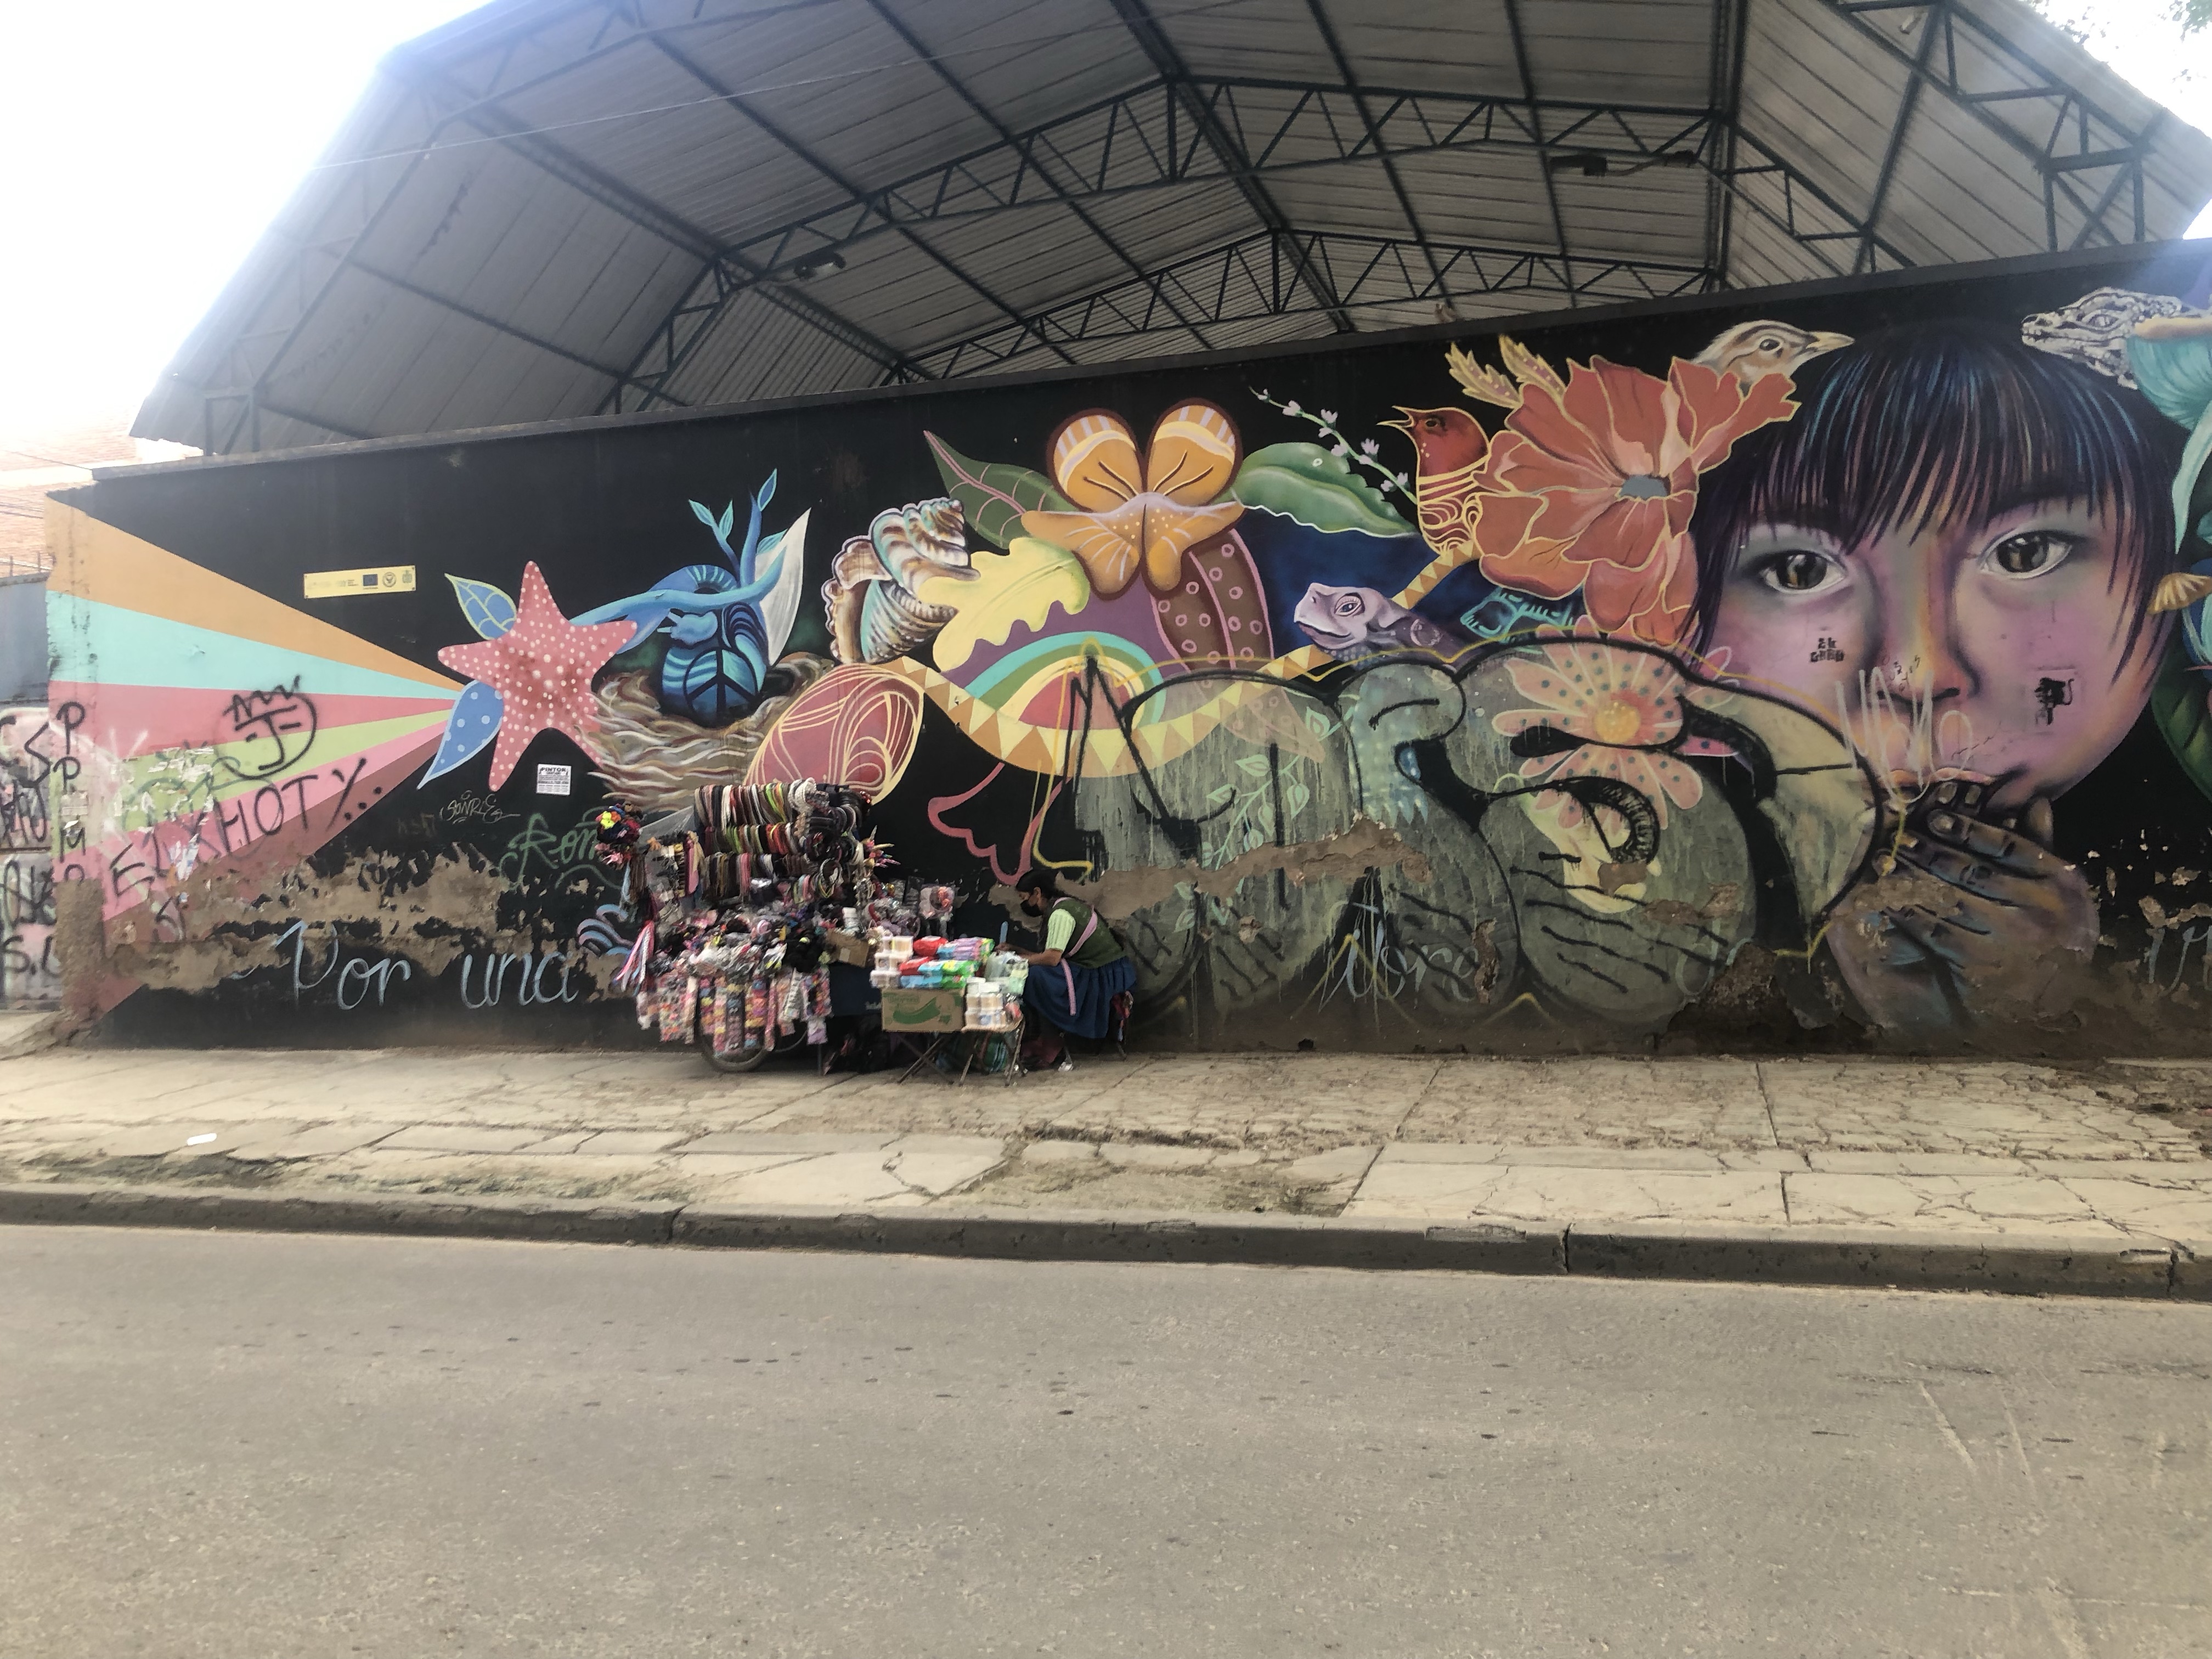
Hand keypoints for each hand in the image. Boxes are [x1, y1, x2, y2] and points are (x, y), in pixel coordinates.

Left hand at [1827, 788, 2097, 1028]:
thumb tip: (2034, 800)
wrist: (2066, 991)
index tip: (1935, 817)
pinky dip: (1912, 915)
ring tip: (1886, 862)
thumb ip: (2044, 845)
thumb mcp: (2063, 886)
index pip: (2007, 845)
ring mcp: (2010, 937)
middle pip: (1973, 870)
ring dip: (1914, 879)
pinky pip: (1939, 933)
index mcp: (2058, 879)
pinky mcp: (1984, 963)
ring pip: (1951, 899)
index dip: (1968, 829)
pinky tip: (1890, 900)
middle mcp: (2037, 906)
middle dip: (1930, 852)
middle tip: (1898, 838)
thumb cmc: (2059, 927)